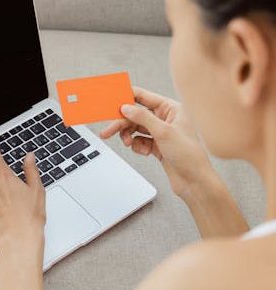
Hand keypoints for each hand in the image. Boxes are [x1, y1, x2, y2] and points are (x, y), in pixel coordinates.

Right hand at [100, 87, 214, 198]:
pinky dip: (137, 146)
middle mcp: (166, 119)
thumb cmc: (189, 156)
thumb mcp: (164, 132)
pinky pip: (140, 141)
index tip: (113, 100)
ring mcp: (161, 133)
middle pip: (137, 115)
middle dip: (122, 123)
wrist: (193, 181)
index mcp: (172, 109)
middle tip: (108, 130)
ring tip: (126, 143)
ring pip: (136, 129)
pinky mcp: (157, 146)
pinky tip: (143, 151)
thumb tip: (127, 107)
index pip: (145, 97)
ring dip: (129, 136)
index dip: (128, 97)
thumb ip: (143, 117)